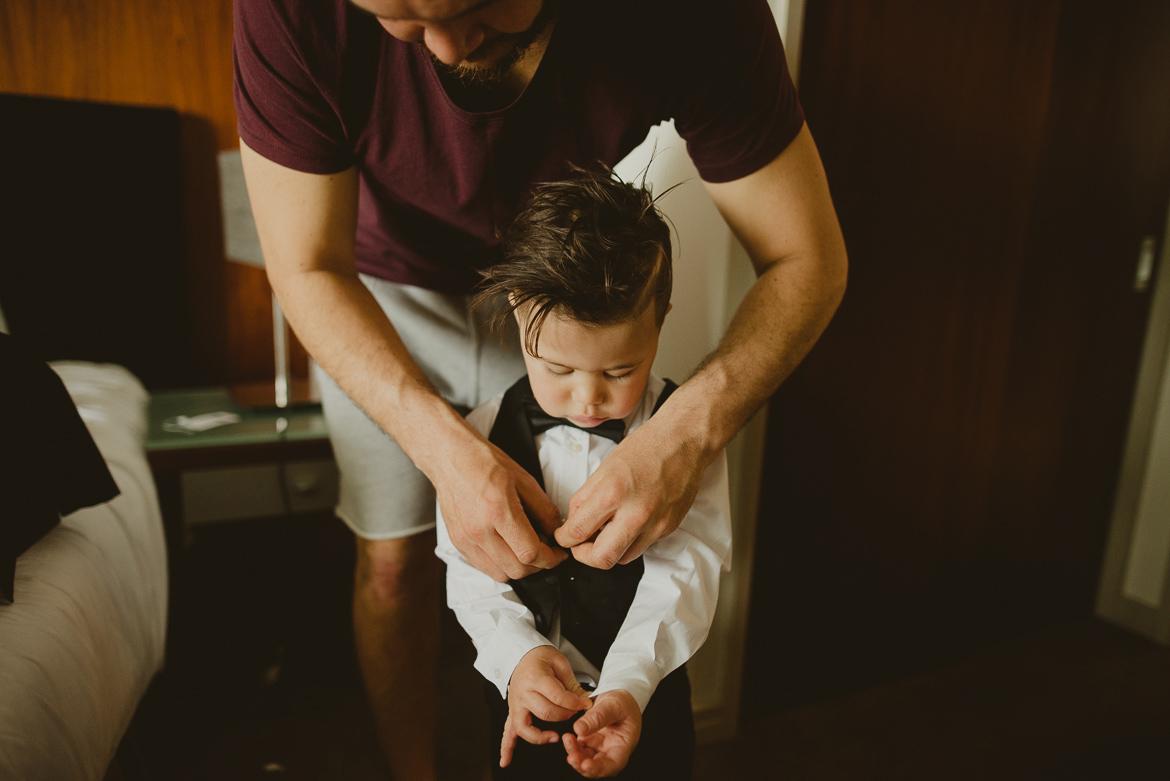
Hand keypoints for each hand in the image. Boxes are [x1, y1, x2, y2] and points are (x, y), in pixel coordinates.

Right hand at [435, 428, 565, 581]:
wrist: (450, 457)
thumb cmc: (483, 462)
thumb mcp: (524, 480)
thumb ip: (544, 510)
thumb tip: (556, 532)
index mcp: (498, 511)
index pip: (530, 553)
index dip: (551, 558)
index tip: (558, 553)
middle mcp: (479, 530)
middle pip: (517, 570)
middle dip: (539, 566)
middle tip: (547, 552)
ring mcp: (465, 539)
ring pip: (501, 574)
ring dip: (520, 568)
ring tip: (527, 550)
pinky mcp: (457, 543)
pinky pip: (484, 567)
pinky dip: (501, 565)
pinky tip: (508, 548)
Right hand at [500, 646, 592, 767]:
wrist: (523, 654)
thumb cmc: (542, 658)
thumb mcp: (560, 663)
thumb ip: (572, 685)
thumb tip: (586, 702)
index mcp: (536, 677)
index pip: (558, 696)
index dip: (575, 703)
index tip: (586, 704)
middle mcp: (522, 692)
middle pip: (546, 713)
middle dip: (565, 715)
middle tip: (574, 713)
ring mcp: (515, 703)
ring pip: (525, 727)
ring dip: (540, 736)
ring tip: (554, 737)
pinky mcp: (512, 711)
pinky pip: (507, 731)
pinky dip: (506, 747)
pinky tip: (506, 761)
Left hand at [556, 412, 706, 567]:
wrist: (684, 441)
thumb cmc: (647, 447)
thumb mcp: (604, 467)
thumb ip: (585, 497)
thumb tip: (573, 521)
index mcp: (613, 493)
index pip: (578, 532)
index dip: (564, 538)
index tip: (564, 536)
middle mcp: (636, 513)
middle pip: (601, 559)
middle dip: (584, 556)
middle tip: (580, 544)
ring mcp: (656, 524)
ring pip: (623, 558)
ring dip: (608, 550)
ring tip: (605, 531)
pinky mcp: (669, 528)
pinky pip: (642, 546)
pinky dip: (629, 541)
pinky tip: (627, 522)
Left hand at [563, 690, 640, 777]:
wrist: (617, 694)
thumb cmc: (623, 702)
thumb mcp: (614, 705)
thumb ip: (598, 716)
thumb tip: (579, 729)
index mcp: (623, 745)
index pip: (613, 764)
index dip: (599, 769)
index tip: (586, 764)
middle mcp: (611, 750)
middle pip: (596, 767)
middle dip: (582, 765)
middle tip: (572, 757)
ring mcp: (599, 747)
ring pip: (585, 759)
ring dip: (575, 755)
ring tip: (568, 739)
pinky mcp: (589, 741)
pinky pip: (578, 749)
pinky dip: (572, 746)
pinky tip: (568, 738)